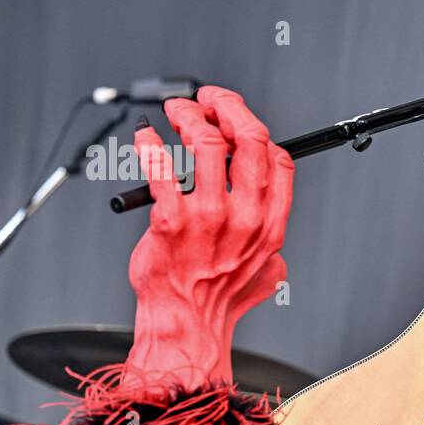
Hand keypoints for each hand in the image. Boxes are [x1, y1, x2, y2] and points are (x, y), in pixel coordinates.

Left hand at [124, 86, 293, 394]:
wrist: (186, 325)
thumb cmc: (219, 301)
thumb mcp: (266, 273)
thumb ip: (272, 246)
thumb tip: (271, 233)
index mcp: (270, 224)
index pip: (278, 159)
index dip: (259, 131)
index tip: (239, 121)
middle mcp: (245, 216)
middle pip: (248, 139)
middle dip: (228, 106)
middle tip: (209, 99)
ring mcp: (208, 217)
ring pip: (204, 142)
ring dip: (188, 115)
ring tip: (176, 112)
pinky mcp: (170, 220)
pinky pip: (160, 168)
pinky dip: (151, 143)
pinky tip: (146, 137)